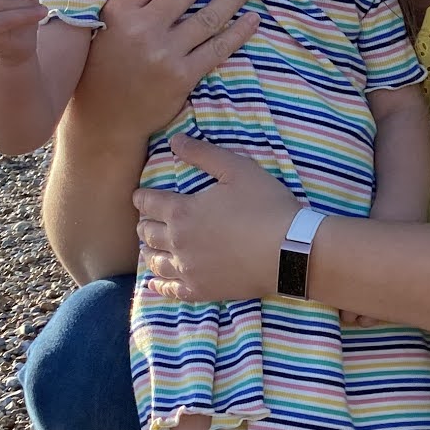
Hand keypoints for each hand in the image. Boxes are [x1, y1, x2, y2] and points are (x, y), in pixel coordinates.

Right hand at [79, 0, 259, 136]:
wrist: (105, 117)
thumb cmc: (104, 66)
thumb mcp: (104, 26)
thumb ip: (131, 1)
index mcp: (117, 10)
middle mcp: (141, 28)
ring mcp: (163, 53)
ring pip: (208, 16)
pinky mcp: (182, 76)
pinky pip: (218, 48)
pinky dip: (239, 31)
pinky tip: (253, 19)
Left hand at [134, 136, 299, 301]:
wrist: (289, 251)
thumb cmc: (267, 206)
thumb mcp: (238, 169)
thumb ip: (204, 154)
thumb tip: (175, 140)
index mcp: (181, 210)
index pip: (148, 203)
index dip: (142, 198)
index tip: (141, 197)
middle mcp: (177, 241)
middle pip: (147, 232)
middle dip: (144, 224)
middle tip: (147, 221)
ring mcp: (187, 268)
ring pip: (154, 260)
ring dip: (148, 251)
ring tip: (149, 248)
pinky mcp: (200, 289)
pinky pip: (170, 290)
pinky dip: (158, 285)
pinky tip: (153, 282)